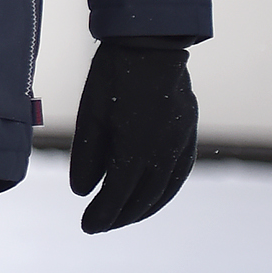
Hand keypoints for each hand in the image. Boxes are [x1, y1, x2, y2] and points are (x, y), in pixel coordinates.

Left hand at [70, 38, 197, 233]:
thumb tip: (82, 192)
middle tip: (99, 226)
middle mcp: (164, 151)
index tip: (87, 226)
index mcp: (136, 146)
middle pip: (142, 197)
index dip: (102, 213)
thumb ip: (87, 156)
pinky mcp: (189, 135)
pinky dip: (164, 192)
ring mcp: (181, 144)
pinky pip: (179, 175)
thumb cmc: (112, 77)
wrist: (151, 46)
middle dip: (120, 216)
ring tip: (122, 217)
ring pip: (164, 190)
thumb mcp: (90, 114)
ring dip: (143, 209)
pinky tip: (151, 198)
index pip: (118, 193)